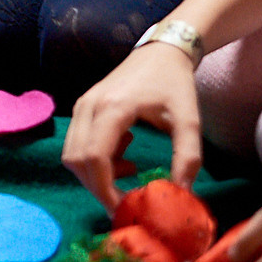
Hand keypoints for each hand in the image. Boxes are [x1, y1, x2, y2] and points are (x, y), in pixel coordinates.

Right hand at [62, 40, 202, 207]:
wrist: (162, 51)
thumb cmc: (175, 83)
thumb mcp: (189, 119)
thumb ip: (188, 156)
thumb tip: (181, 193)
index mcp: (113, 108)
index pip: (94, 158)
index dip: (105, 190)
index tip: (124, 210)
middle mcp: (89, 106)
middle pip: (77, 160)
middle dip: (98, 187)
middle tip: (126, 199)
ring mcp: (82, 105)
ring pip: (72, 154)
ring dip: (95, 174)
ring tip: (129, 170)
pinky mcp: (83, 107)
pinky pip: (77, 144)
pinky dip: (94, 160)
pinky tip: (123, 154)